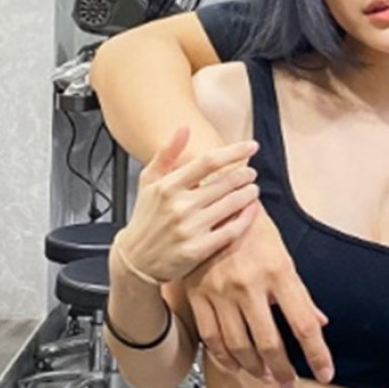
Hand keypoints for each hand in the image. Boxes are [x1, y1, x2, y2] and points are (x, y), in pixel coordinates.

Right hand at [115, 127, 261, 282]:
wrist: (135, 260)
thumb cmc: (145, 217)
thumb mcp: (148, 181)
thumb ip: (167, 153)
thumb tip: (184, 127)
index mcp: (168, 186)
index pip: (208, 161)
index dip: (234, 151)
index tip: (252, 146)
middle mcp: (179, 206)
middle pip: (225, 182)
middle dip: (245, 174)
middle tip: (251, 172)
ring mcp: (189, 228)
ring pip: (232, 204)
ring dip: (249, 193)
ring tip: (253, 188)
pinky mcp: (198, 249)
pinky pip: (232, 229)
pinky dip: (247, 217)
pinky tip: (252, 209)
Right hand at [183, 207, 334, 387]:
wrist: (212, 201)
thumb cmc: (251, 224)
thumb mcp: (282, 252)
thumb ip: (299, 292)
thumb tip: (319, 321)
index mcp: (278, 270)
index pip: (303, 323)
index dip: (317, 353)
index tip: (325, 371)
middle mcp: (249, 284)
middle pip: (270, 342)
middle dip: (284, 370)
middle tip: (290, 383)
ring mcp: (221, 291)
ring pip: (239, 346)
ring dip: (255, 368)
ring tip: (266, 376)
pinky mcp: (198, 295)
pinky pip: (211, 337)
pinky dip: (224, 358)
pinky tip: (235, 365)